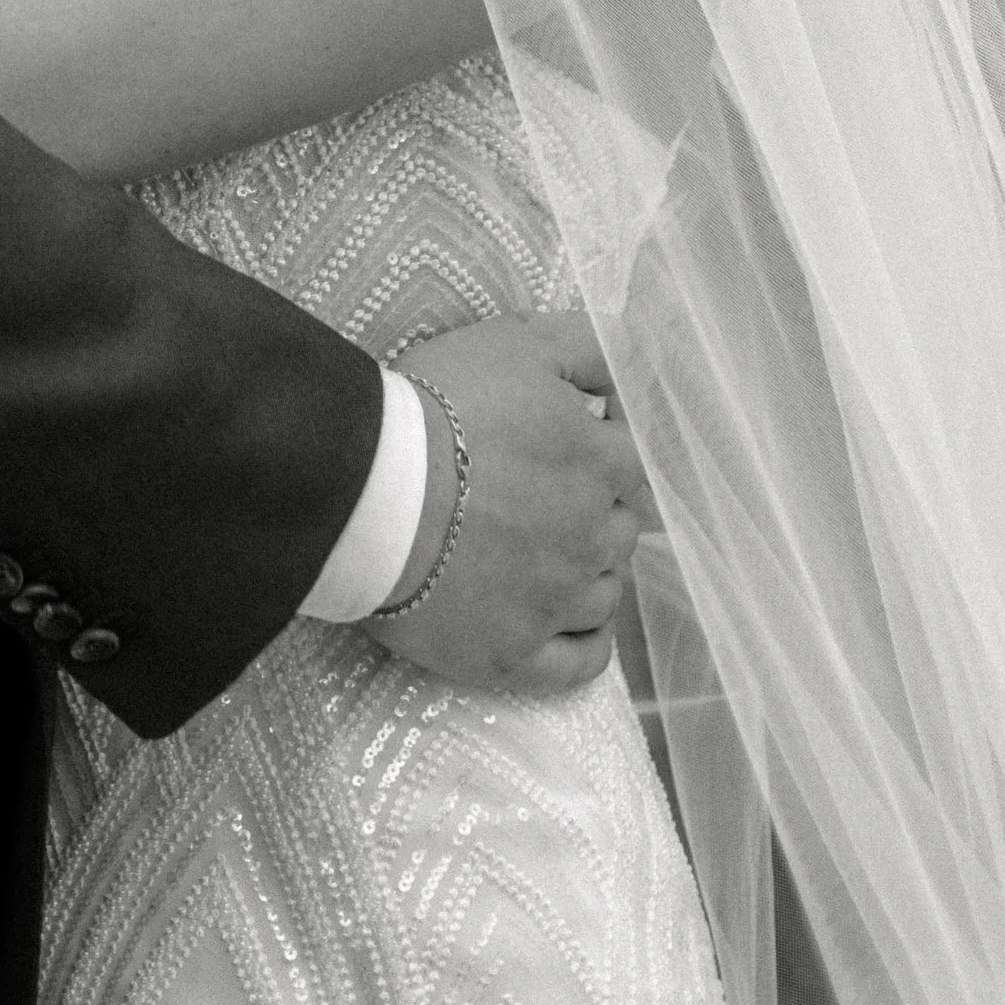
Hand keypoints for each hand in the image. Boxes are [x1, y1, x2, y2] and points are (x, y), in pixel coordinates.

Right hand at [364, 310, 653, 695]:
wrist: (369, 489)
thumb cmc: (439, 405)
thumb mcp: (517, 343)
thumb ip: (589, 345)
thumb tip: (634, 357)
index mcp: (599, 463)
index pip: (631, 460)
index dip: (598, 447)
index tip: (558, 443)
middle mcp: (593, 538)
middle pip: (618, 527)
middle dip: (590, 509)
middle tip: (534, 494)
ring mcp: (559, 604)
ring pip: (605, 591)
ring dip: (586, 570)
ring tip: (536, 552)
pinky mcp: (519, 656)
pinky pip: (582, 662)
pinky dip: (585, 640)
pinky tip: (568, 621)